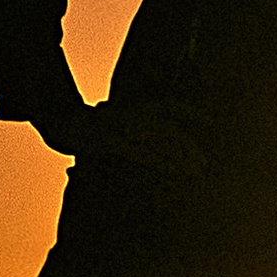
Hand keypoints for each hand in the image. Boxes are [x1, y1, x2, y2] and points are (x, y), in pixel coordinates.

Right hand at [67, 91, 209, 181]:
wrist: (66, 121)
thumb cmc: (100, 123)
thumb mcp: (123, 116)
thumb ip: (145, 124)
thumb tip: (166, 133)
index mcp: (139, 107)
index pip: (170, 106)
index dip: (191, 112)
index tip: (211, 119)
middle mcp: (135, 114)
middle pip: (169, 131)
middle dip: (188, 148)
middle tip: (204, 162)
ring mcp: (125, 127)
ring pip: (160, 143)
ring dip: (180, 158)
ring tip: (197, 170)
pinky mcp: (114, 142)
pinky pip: (143, 153)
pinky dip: (162, 162)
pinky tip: (176, 170)